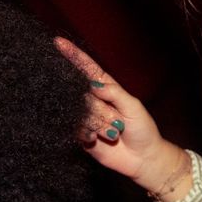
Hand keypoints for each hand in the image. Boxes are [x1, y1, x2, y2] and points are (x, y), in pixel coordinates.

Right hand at [54, 37, 189, 195]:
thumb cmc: (143, 129)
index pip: (87, 69)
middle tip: (118, 123)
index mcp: (106, 87)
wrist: (143, 158)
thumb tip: (93, 84)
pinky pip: (77, 130)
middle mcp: (93, 101)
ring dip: (98, 124)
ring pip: (80, 113)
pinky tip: (100, 140)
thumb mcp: (133, 107)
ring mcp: (85, 117)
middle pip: (83, 94)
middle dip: (100, 110)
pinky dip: (90, 135)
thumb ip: (114, 93)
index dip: (73, 55)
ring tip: (115, 133)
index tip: (58, 42)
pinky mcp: (81, 135)